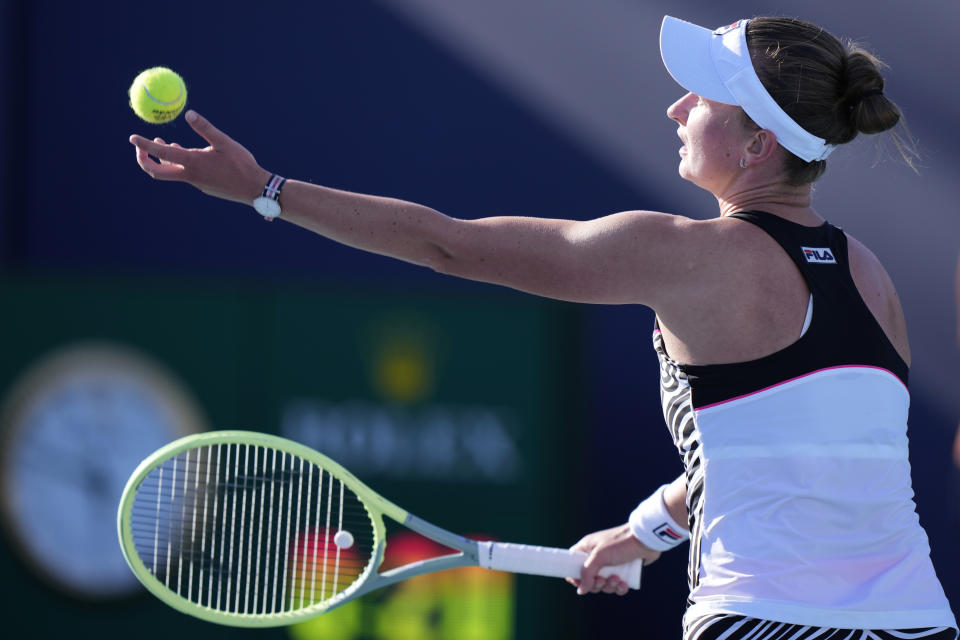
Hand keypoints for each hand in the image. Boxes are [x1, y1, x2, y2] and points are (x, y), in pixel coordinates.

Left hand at [129, 110, 270, 204]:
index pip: (161, 154)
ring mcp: (196, 183)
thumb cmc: (242, 165)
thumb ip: (205, 127)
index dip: (144, 145)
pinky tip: (186, 153)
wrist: (255, 189)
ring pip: (171, 172)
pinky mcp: (204, 186)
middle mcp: (190, 175)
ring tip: (163, 143)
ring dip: (163, 158)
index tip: (132, 138)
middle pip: (157, 172)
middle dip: (144, 159)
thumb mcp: (224, 142)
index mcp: (192, 163)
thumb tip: (188, 112)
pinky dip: (178, 163)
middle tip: (140, 146)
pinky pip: (184, 174)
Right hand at [566, 524, 659, 595]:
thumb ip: (587, 573)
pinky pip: (616, 586)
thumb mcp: (599, 556)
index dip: (575, 575)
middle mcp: (598, 557)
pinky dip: (619, 588)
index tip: (580, 582)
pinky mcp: (623, 570)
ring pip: (604, 584)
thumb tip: (581, 590)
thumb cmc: (620, 543)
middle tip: (602, 580)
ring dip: (609, 586)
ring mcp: (611, 564)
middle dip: (596, 584)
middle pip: (589, 579)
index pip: (573, 564)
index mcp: (587, 548)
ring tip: (617, 580)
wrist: (645, 540)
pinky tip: (624, 584)